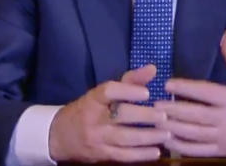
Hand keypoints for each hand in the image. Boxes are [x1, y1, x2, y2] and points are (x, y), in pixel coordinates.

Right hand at [48, 64, 170, 162]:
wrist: (59, 136)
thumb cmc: (87, 110)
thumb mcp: (102, 93)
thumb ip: (129, 81)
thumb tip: (153, 69)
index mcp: (93, 98)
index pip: (109, 91)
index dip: (128, 91)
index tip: (147, 93)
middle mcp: (94, 118)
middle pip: (121, 115)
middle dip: (145, 116)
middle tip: (164, 116)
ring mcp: (97, 138)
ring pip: (125, 138)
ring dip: (148, 137)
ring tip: (166, 134)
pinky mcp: (101, 155)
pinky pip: (123, 155)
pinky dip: (141, 154)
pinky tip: (156, 151)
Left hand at [155, 28, 225, 157]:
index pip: (205, 92)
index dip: (185, 88)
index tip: (167, 84)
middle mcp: (225, 117)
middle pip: (195, 114)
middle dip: (173, 110)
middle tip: (153, 105)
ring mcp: (222, 136)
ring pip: (193, 133)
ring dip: (173, 127)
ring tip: (155, 120)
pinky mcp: (220, 151)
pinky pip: (197, 150)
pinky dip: (180, 146)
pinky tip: (167, 139)